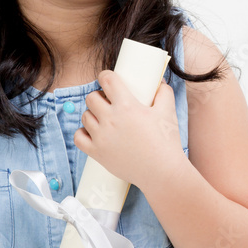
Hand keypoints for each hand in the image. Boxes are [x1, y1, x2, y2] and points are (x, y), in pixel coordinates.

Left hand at [74, 70, 185, 190]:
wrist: (161, 172)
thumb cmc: (166, 141)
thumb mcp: (168, 111)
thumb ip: (164, 92)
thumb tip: (160, 82)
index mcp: (127, 105)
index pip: (107, 80)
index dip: (106, 76)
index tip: (108, 79)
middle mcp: (110, 119)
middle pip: (91, 97)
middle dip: (100, 96)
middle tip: (109, 101)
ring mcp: (101, 137)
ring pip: (85, 116)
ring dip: (93, 114)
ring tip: (103, 118)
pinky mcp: (97, 153)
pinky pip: (78, 137)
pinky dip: (83, 132)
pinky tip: (93, 132)